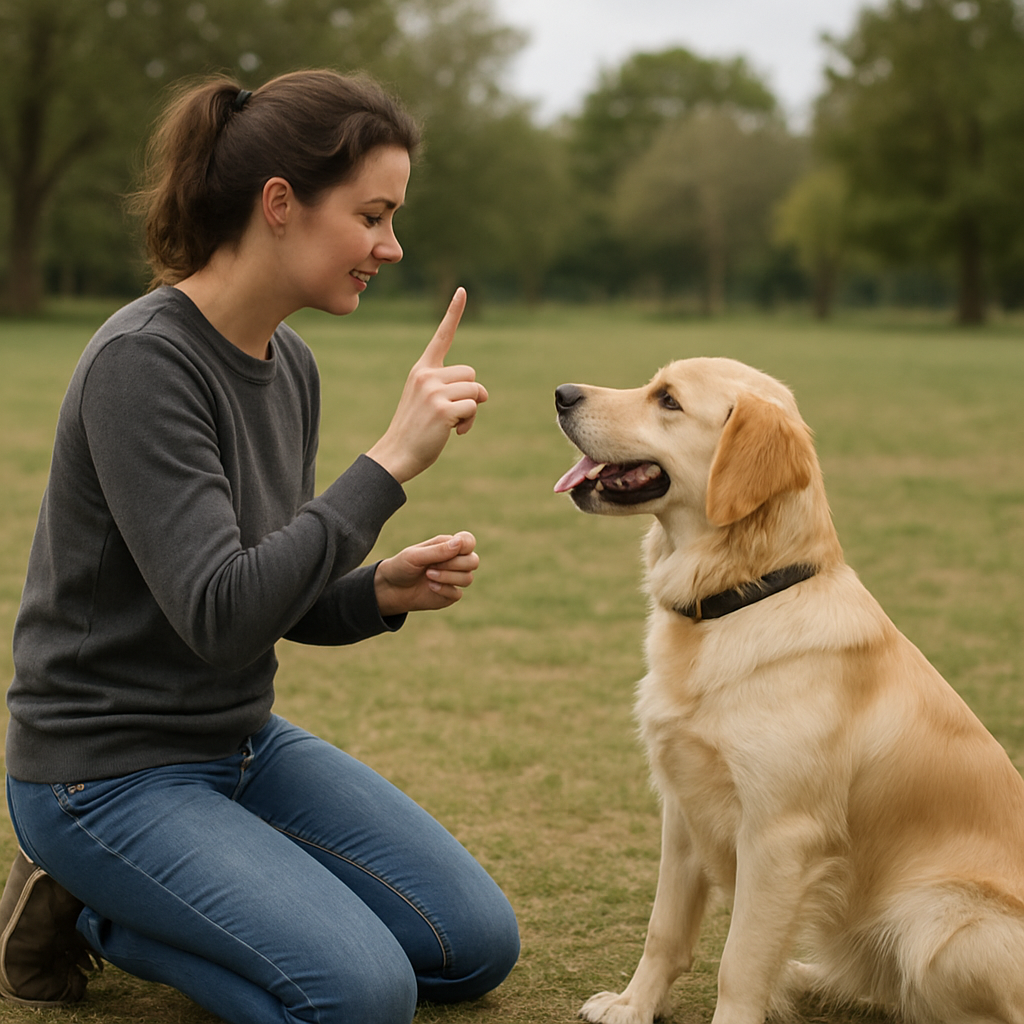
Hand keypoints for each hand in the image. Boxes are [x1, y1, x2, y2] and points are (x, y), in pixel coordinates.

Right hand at [366, 288, 487, 483]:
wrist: (396, 454)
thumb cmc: (415, 430)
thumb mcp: (428, 400)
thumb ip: (450, 388)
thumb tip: (483, 393)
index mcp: (421, 370)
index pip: (442, 336)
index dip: (453, 313)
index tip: (462, 290)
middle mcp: (426, 375)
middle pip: (471, 373)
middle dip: (470, 394)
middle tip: (454, 413)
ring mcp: (434, 391)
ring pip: (476, 390)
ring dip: (472, 410)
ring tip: (452, 424)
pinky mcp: (444, 408)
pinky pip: (474, 407)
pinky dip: (469, 422)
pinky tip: (453, 432)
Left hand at [374, 531, 478, 616]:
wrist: (391, 589)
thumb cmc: (402, 566)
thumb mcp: (415, 556)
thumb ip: (438, 550)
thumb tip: (459, 543)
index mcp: (447, 546)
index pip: (469, 542)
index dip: (466, 545)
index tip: (451, 550)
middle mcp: (454, 561)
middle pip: (473, 561)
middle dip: (454, 564)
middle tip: (433, 565)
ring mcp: (454, 579)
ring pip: (468, 578)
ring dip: (447, 577)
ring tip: (428, 575)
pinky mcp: (450, 595)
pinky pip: (458, 593)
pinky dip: (444, 589)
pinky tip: (430, 587)